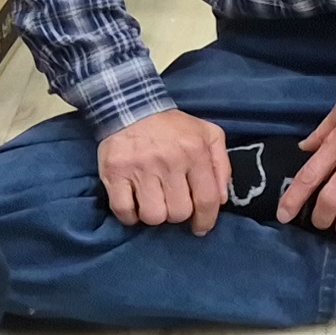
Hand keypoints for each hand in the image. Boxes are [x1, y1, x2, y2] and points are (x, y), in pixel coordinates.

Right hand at [98, 107, 232, 234]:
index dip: (206, 220)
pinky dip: (130, 216)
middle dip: (178, 214)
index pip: (206, 199)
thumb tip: (221, 199)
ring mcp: (139, 168)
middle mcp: (168, 161)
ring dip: (155, 215)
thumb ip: (221, 165)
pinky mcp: (114, 173)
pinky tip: (135, 205)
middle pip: (178, 212)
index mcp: (194, 152)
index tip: (201, 227)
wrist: (131, 107)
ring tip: (154, 202)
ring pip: (153, 216)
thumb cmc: (172, 127)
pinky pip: (124, 211)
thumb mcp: (208, 134)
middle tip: (172, 202)